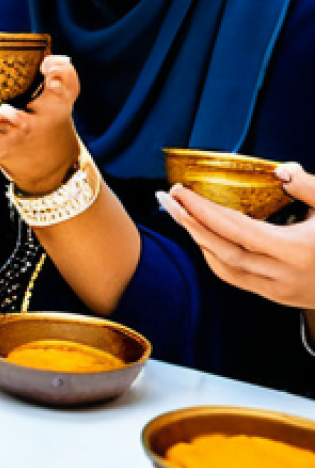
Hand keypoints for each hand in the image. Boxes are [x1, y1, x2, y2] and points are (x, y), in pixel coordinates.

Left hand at [158, 163, 314, 310]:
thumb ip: (311, 188)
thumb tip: (282, 170)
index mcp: (294, 251)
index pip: (235, 229)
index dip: (203, 210)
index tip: (180, 191)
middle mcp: (281, 275)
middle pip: (220, 250)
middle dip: (189, 223)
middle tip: (167, 199)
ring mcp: (278, 290)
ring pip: (223, 268)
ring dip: (198, 240)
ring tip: (180, 215)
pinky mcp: (278, 297)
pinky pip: (235, 278)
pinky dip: (215, 257)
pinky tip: (205, 238)